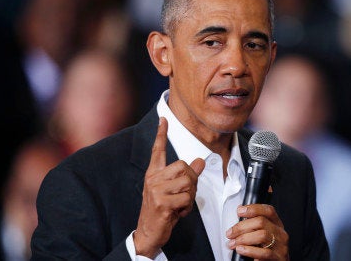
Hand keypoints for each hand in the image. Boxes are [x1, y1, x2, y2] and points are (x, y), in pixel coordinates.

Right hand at [133, 117, 205, 256]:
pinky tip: (178, 213)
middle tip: (186, 193)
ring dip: (190, 196)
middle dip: (192, 180)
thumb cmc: (162, 210)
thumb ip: (185, 176)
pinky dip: (187, 208)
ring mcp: (156, 191)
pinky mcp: (162, 203)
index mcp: (154, 174)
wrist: (149, 231)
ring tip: (180, 204)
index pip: (157, 150)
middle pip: (183, 166)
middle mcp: (153, 179)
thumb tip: (201, 161)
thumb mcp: (173, 191)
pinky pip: (186, 199)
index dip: (161, 134)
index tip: (163, 119)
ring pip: (188, 183)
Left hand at [226, 204, 288, 259]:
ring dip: (243, 239)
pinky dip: (249, 250)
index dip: (253, 208)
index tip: (240, 211)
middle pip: (261, 222)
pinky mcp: (278, 258)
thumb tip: (239, 217)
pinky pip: (264, 252)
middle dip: (241, 227)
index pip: (268, 211)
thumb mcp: (262, 236)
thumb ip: (254, 227)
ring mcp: (281, 246)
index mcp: (277, 225)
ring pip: (262, 235)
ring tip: (233, 243)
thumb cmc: (266, 252)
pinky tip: (241, 250)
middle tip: (230, 233)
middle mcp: (280, 233)